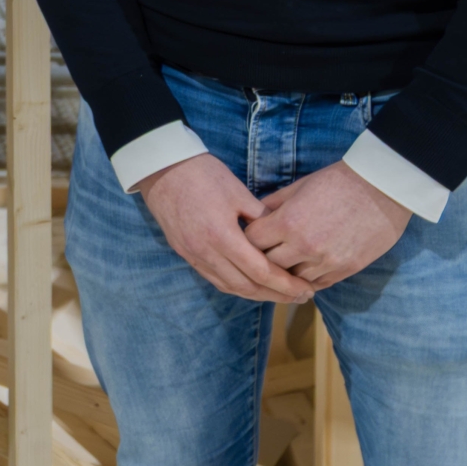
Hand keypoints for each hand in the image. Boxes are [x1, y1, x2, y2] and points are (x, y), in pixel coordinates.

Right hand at [138, 153, 314, 303]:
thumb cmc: (202, 174)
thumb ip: (261, 218)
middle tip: (300, 297)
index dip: (285, 284)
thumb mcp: (238, 191)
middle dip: (276, 295)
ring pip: (229, 286)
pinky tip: (249, 284)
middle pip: (246, 286)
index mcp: (222, 235)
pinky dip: (235, 286)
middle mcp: (206, 252)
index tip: (305, 289)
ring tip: (279, 294)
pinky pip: (214, 279)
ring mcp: (193, 255)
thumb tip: (283, 236)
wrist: (161, 168)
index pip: (260, 271)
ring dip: (256, 294)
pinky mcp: (185, 253)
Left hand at [243, 162, 411, 289]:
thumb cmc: (338, 181)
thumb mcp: (299, 186)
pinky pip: (316, 285)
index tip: (252, 235)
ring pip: (291, 280)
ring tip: (285, 262)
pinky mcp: (345, 271)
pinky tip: (305, 269)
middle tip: (264, 251)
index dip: (249, 238)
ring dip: (286, 272)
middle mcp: (304, 246)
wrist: (383, 189)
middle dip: (263, 257)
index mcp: (288, 222)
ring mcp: (325, 262)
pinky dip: (307, 279)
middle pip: (267, 264)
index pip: (251, 242)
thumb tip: (253, 216)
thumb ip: (273, 204)